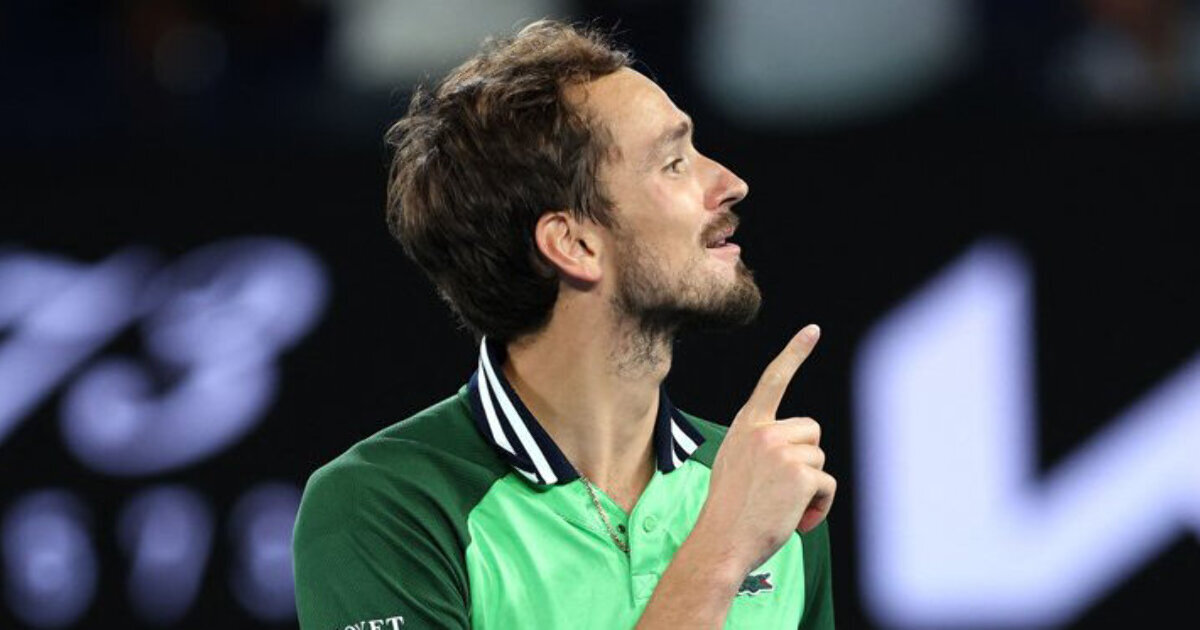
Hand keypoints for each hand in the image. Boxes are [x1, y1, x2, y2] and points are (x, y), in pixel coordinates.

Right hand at [694, 324, 835, 575]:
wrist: (721, 541)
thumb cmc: (730, 511)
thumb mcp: (735, 464)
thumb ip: (759, 446)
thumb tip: (791, 448)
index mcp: (746, 426)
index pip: (773, 380)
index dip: (795, 353)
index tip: (813, 330)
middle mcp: (763, 431)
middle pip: (812, 430)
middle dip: (807, 458)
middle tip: (781, 488)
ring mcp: (781, 450)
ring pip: (820, 459)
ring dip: (812, 486)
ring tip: (784, 506)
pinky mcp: (800, 473)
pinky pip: (827, 484)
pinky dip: (819, 506)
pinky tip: (795, 518)